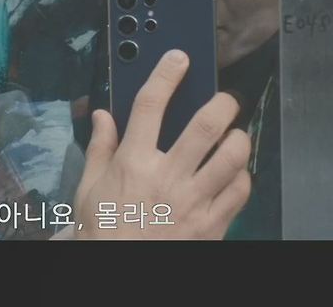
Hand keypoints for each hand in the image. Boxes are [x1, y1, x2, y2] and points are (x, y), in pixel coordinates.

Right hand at [71, 49, 251, 239]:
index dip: (166, 74)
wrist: (117, 273)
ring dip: (239, 138)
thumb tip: (102, 116)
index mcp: (133, 163)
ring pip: (232, 156)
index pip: (151, 105)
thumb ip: (100, 149)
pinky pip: (240, 192)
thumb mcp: (89, 189)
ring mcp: (193, 201)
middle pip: (205, 125)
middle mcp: (166, 177)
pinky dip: (242, 177)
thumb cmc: (103, 234)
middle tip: (225, 100)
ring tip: (236, 135)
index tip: (179, 59)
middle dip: (222, 103)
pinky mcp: (212, 225)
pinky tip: (234, 174)